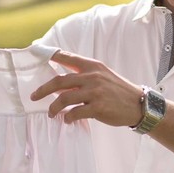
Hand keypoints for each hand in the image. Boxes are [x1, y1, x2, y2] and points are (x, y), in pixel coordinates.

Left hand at [29, 50, 143, 126]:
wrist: (139, 105)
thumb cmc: (118, 91)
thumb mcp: (103, 76)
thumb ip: (84, 77)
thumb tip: (61, 85)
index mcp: (93, 66)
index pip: (68, 58)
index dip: (52, 55)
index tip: (38, 52)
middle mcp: (92, 77)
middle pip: (59, 81)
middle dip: (43, 90)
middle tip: (34, 97)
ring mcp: (95, 92)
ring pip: (64, 98)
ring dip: (54, 108)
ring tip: (51, 113)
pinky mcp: (98, 108)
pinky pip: (75, 113)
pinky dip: (68, 117)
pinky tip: (67, 120)